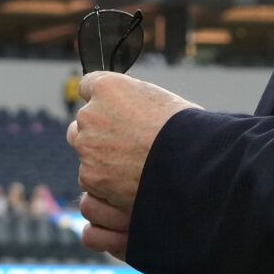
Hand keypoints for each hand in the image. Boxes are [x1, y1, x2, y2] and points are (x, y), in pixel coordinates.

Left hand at [68, 72, 197, 253]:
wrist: (191, 163)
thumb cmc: (186, 129)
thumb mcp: (159, 100)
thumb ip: (133, 103)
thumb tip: (129, 112)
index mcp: (108, 87)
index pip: (88, 87)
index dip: (103, 101)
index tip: (113, 111)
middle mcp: (90, 114)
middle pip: (83, 121)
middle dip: (98, 131)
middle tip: (125, 144)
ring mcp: (87, 146)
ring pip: (85, 151)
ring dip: (100, 158)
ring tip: (131, 167)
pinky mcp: (90, 176)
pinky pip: (89, 179)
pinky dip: (103, 185)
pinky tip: (125, 186)